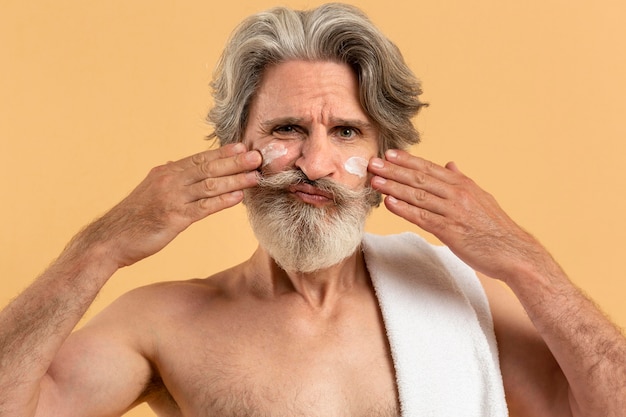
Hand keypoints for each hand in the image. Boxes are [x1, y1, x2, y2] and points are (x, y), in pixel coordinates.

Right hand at [77, 143, 261, 267]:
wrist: (108, 240)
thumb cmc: (132, 219)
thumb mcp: (150, 191)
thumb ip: (167, 179)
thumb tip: (175, 165)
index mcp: (165, 172)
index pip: (199, 158)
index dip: (222, 152)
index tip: (242, 145)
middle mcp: (170, 181)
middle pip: (208, 167)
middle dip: (235, 161)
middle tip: (257, 155)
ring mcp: (172, 199)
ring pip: (209, 186)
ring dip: (235, 180)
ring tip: (255, 175)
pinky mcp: (173, 218)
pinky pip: (203, 208)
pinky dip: (222, 202)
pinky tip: (238, 198)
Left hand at [369, 149, 545, 281]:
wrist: (514, 252)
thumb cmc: (495, 227)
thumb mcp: (480, 197)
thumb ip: (461, 180)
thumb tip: (450, 164)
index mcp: (463, 184)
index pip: (429, 168)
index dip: (407, 161)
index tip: (389, 154)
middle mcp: (457, 194)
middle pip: (420, 179)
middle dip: (394, 170)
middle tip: (372, 163)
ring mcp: (454, 212)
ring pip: (419, 196)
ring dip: (394, 187)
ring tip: (374, 181)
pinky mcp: (451, 231)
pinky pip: (423, 218)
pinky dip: (405, 210)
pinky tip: (389, 204)